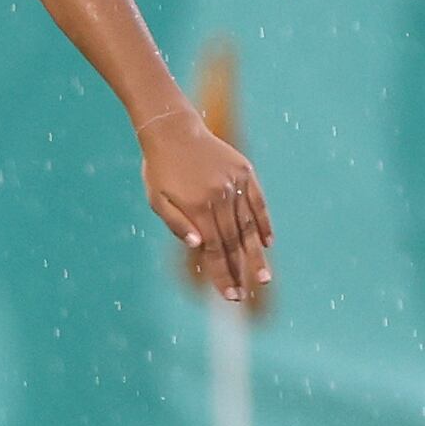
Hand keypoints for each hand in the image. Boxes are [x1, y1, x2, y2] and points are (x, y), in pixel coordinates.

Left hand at [139, 108, 274, 304]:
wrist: (174, 130)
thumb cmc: (160, 169)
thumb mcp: (156, 199)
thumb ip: (176, 224)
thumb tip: (197, 247)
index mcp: (196, 207)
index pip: (213, 250)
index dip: (222, 274)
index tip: (230, 295)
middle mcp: (219, 197)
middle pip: (232, 242)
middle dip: (239, 270)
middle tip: (246, 294)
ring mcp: (235, 184)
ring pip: (248, 225)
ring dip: (255, 254)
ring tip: (263, 277)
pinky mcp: (245, 172)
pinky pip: (257, 202)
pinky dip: (264, 223)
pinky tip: (268, 243)